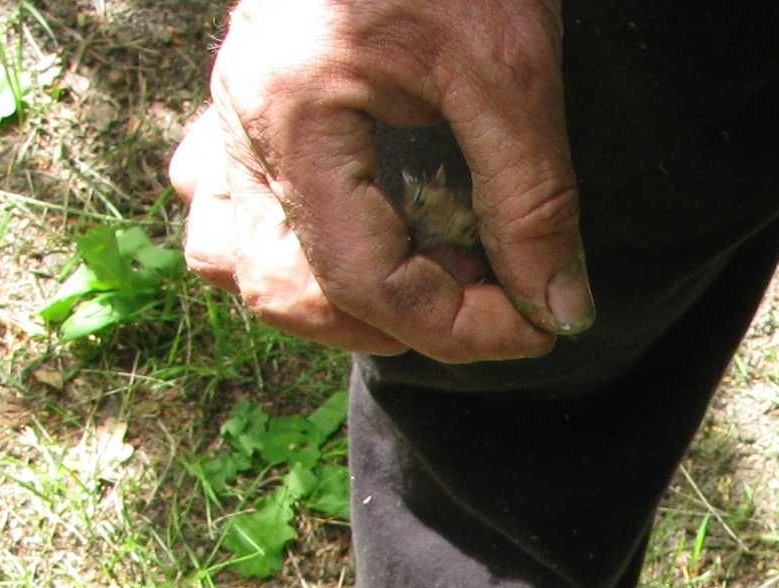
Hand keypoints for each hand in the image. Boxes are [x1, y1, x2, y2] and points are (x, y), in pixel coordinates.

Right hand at [170, 0, 591, 361]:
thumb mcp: (512, 68)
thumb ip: (533, 200)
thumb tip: (559, 312)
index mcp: (297, 111)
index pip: (366, 282)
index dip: (461, 328)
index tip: (538, 326)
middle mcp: (242, 118)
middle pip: (286, 291)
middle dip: (396, 322)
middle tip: (489, 296)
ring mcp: (229, 107)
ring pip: (235, 259)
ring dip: (326, 297)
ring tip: (424, 275)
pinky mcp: (242, 95)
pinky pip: (218, 200)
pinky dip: (277, 240)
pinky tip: (356, 227)